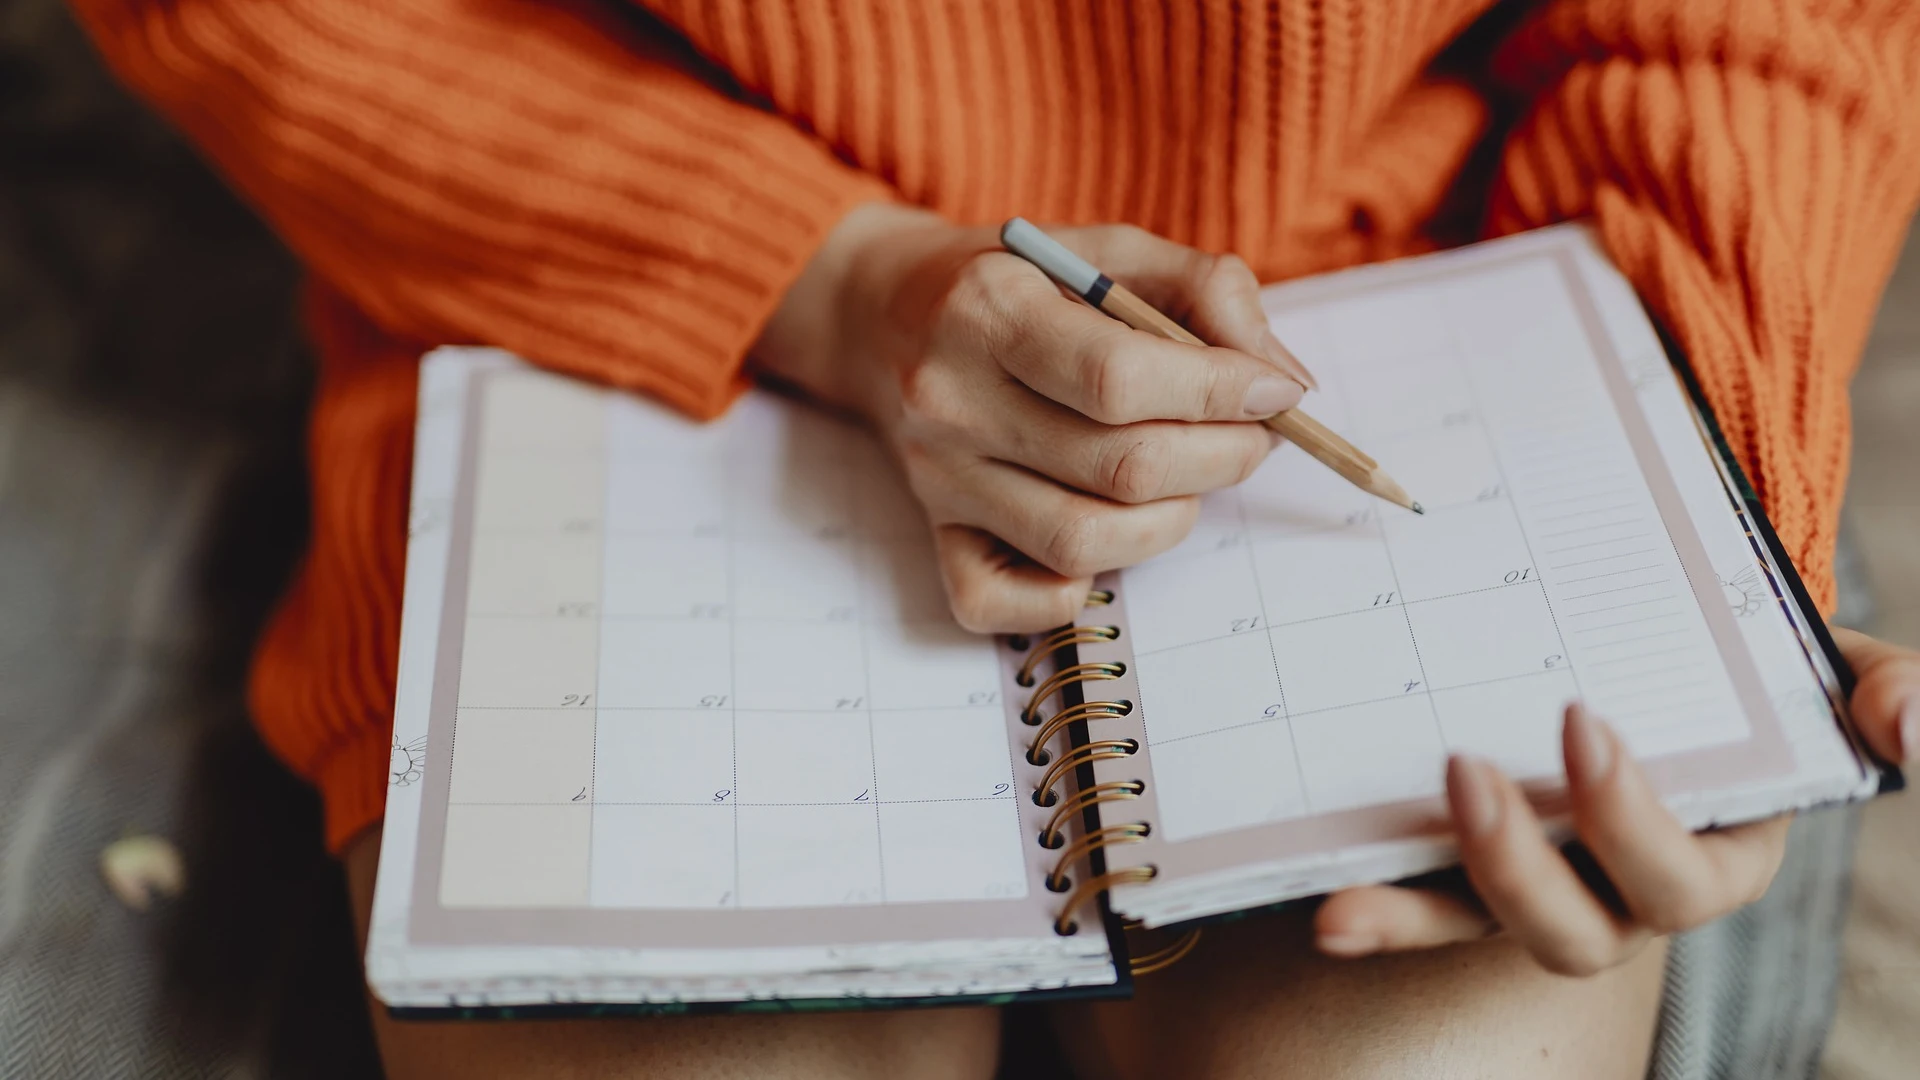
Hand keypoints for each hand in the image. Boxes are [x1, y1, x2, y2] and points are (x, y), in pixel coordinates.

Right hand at [754, 204, 1311, 632]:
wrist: (883, 313)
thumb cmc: (1017, 282)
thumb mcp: (1109, 250)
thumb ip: (1206, 291)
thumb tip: (1284, 383)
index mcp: (989, 308)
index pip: (1120, 378)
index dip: (1221, 393)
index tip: (1277, 392)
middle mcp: (952, 398)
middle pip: (1119, 468)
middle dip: (1221, 458)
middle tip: (1250, 437)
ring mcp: (938, 476)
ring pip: (1082, 542)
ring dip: (1169, 521)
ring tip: (1187, 478)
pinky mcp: (933, 532)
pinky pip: (999, 603)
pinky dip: (1067, 594)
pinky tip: (1102, 537)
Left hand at [1314, 627, 1919, 974]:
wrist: (1672, 650)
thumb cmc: (1753, 669)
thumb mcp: (1832, 667)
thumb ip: (1887, 691)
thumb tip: (1911, 729)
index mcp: (1714, 853)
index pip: (1680, 872)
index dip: (1631, 818)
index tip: (1581, 720)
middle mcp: (1621, 890)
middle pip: (1576, 927)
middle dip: (1519, 864)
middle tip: (1463, 769)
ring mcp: (1541, 884)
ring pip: (1485, 929)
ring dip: (1421, 909)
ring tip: (1348, 887)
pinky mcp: (1470, 870)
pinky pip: (1422, 905)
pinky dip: (1378, 912)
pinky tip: (1325, 909)